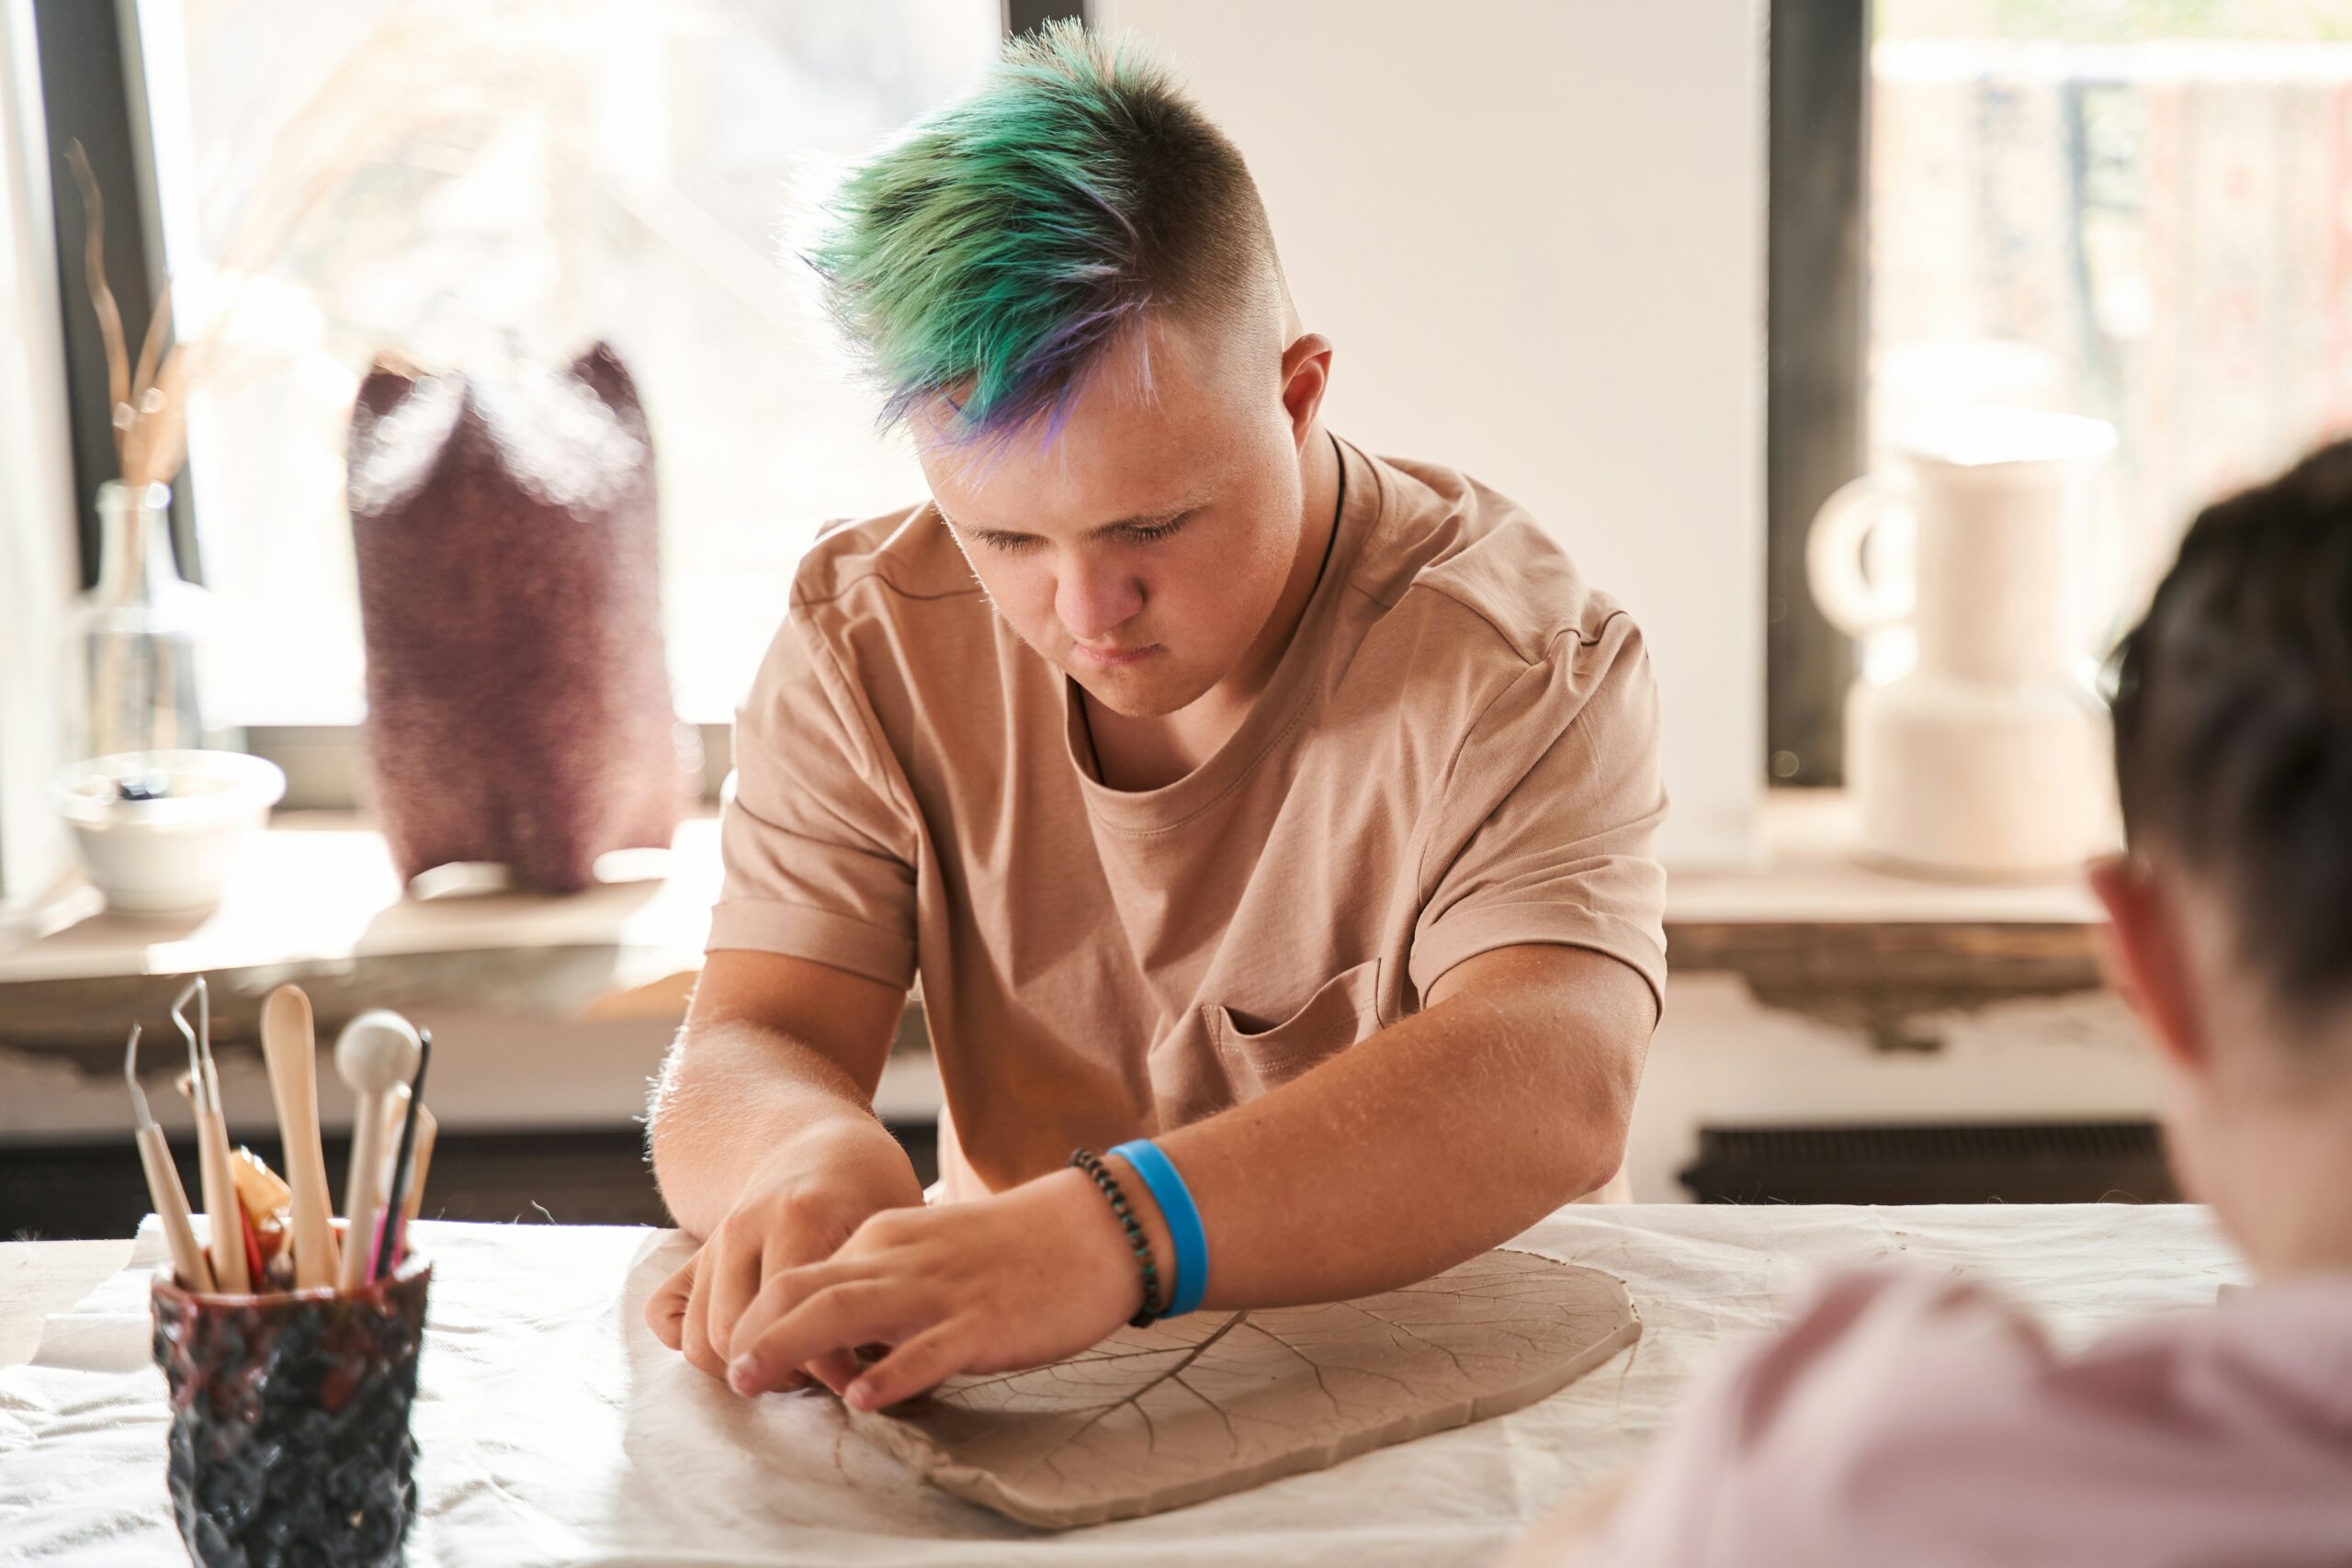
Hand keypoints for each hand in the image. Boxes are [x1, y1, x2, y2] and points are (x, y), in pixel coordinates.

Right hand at [645, 1125, 923, 1389]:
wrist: (819, 1143)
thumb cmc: (869, 1186)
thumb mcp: (895, 1217)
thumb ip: (881, 1281)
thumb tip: (874, 1366)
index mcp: (800, 1215)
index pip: (792, 1313)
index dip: (824, 1363)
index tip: (857, 1375)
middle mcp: (743, 1228)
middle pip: (737, 1336)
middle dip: (780, 1373)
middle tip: (821, 1373)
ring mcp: (712, 1243)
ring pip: (700, 1340)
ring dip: (744, 1367)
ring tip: (793, 1365)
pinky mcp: (692, 1255)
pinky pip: (665, 1317)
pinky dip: (696, 1345)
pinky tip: (747, 1343)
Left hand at [724, 1166, 1150, 1409]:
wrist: (1094, 1226)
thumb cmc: (1015, 1246)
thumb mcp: (931, 1248)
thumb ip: (881, 1278)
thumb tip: (835, 1332)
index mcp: (884, 1238)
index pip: (800, 1272)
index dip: (757, 1316)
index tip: (739, 1358)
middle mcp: (899, 1257)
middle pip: (803, 1285)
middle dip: (754, 1330)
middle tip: (727, 1377)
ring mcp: (939, 1290)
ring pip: (846, 1310)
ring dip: (791, 1347)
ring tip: (754, 1383)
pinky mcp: (983, 1323)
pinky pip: (927, 1349)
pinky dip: (888, 1374)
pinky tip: (861, 1400)